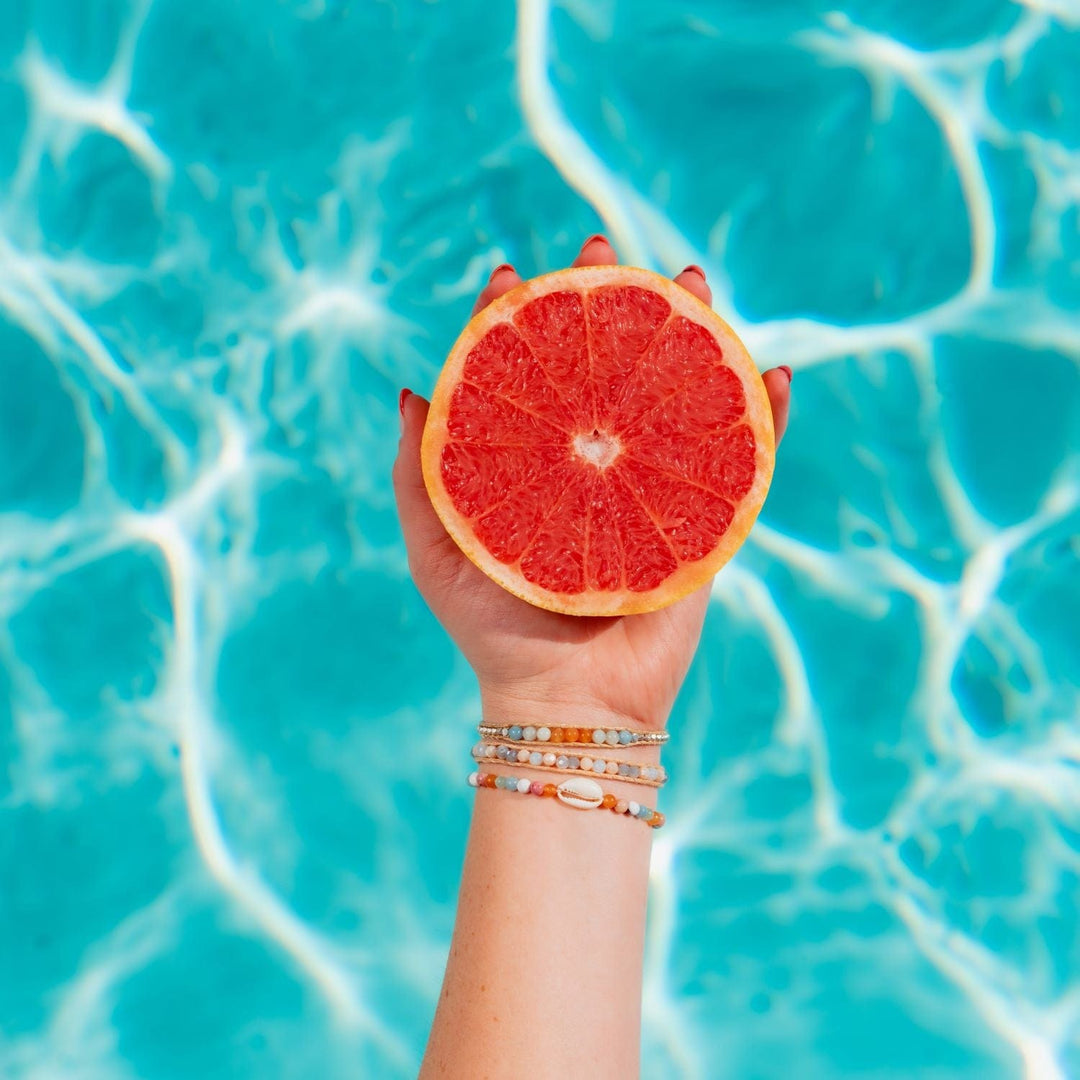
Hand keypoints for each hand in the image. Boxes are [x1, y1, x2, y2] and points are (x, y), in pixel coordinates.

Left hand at [393, 236, 791, 729]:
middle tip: (603, 252)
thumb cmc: (492, 628)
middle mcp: (596, 464)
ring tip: (691, 280)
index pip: (529, 374)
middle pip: (608, 367)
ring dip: (691, 332)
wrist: (564, 700)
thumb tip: (414, 388)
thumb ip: (418, 474)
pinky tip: (770, 373)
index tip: (509, 275)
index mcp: (539, 463)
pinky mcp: (703, 522)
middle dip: (610, 301)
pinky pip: (746, 462)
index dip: (517, 319)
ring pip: (677, 394)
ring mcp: (652, 487)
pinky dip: (766, 419)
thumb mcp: (436, 548)